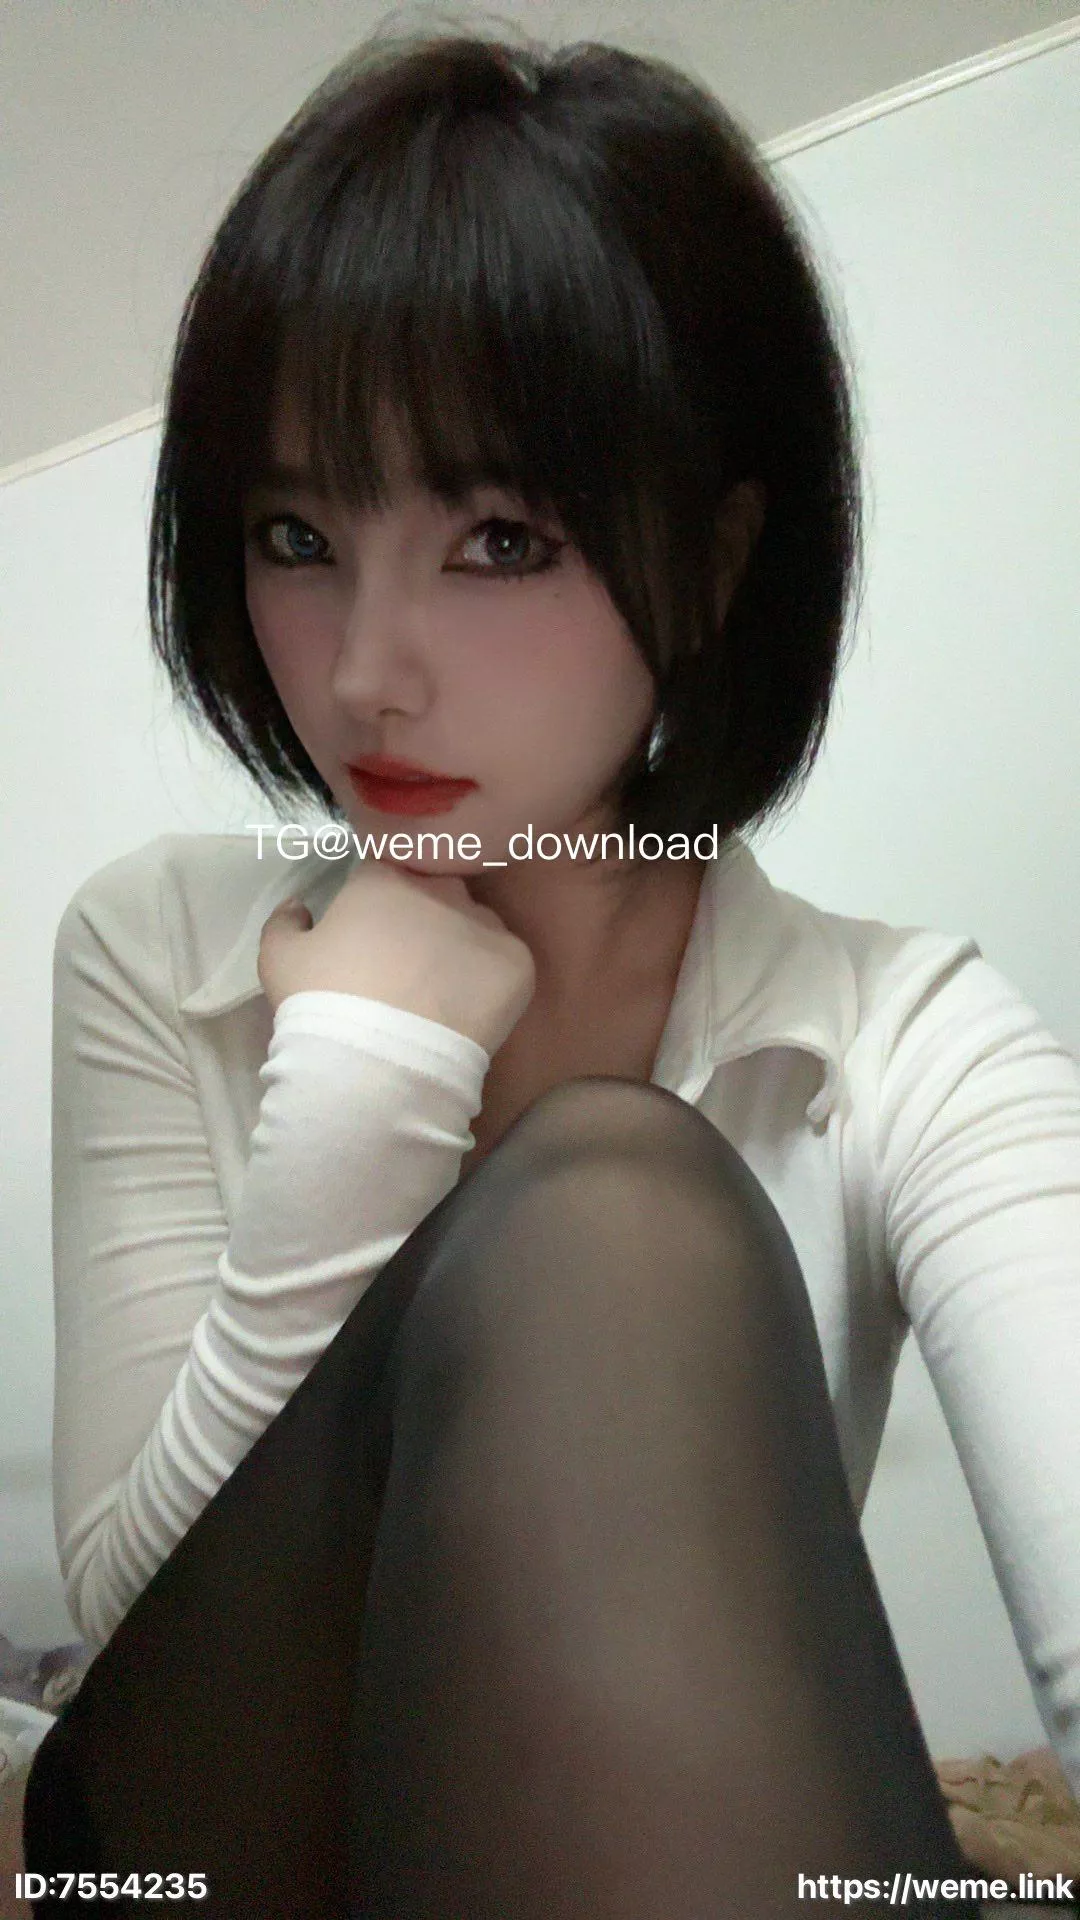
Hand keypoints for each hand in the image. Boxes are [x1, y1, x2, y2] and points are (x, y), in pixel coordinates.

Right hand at [257, 861, 536, 1054]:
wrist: (376, 1067)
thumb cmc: (321, 1006)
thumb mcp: (279, 959)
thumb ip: (286, 920)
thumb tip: (299, 906)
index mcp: (384, 877)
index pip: (390, 871)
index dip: (383, 904)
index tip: (375, 934)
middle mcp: (440, 888)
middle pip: (439, 893)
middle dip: (426, 920)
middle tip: (410, 966)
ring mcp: (484, 924)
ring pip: (477, 927)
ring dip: (462, 949)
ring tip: (442, 995)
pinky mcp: (517, 962)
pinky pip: (508, 963)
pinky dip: (493, 983)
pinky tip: (468, 1013)